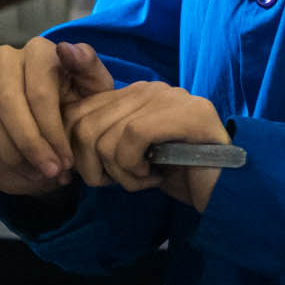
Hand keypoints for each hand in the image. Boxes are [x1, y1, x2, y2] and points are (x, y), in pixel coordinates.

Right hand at [0, 37, 115, 197]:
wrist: (49, 125)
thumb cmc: (74, 106)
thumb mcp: (93, 91)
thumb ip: (88, 67)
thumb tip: (65, 49)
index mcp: (39, 51)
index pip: (38, 92)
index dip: (51, 133)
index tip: (64, 162)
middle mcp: (4, 57)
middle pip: (7, 104)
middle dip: (29, 145)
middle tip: (49, 172)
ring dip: (9, 153)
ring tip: (33, 172)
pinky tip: (7, 160)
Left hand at [64, 81, 229, 208]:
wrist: (226, 196)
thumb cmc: (175, 177)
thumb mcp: (128, 159)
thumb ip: (98, 141)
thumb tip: (58, 141)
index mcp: (132, 94)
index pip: (75, 111)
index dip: (74, 150)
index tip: (96, 175)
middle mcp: (150, 88)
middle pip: (84, 124)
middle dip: (95, 167)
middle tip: (123, 181)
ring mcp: (170, 97)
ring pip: (104, 134)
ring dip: (119, 173)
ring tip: (145, 178)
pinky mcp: (187, 115)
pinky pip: (131, 138)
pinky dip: (134, 169)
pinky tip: (155, 177)